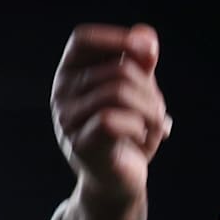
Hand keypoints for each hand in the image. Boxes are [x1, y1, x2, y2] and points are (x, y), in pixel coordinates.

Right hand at [51, 23, 170, 207]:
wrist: (121, 182)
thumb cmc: (129, 135)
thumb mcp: (138, 95)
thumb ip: (141, 64)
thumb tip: (146, 36)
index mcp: (71, 74)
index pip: (84, 39)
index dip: (118, 40)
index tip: (149, 54)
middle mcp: (62, 94)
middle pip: (117, 70)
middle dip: (150, 91)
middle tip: (158, 113)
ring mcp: (68, 120)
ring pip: (118, 92)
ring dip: (151, 110)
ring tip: (155, 127)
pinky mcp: (81, 144)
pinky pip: (114, 120)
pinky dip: (140, 128)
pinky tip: (143, 140)